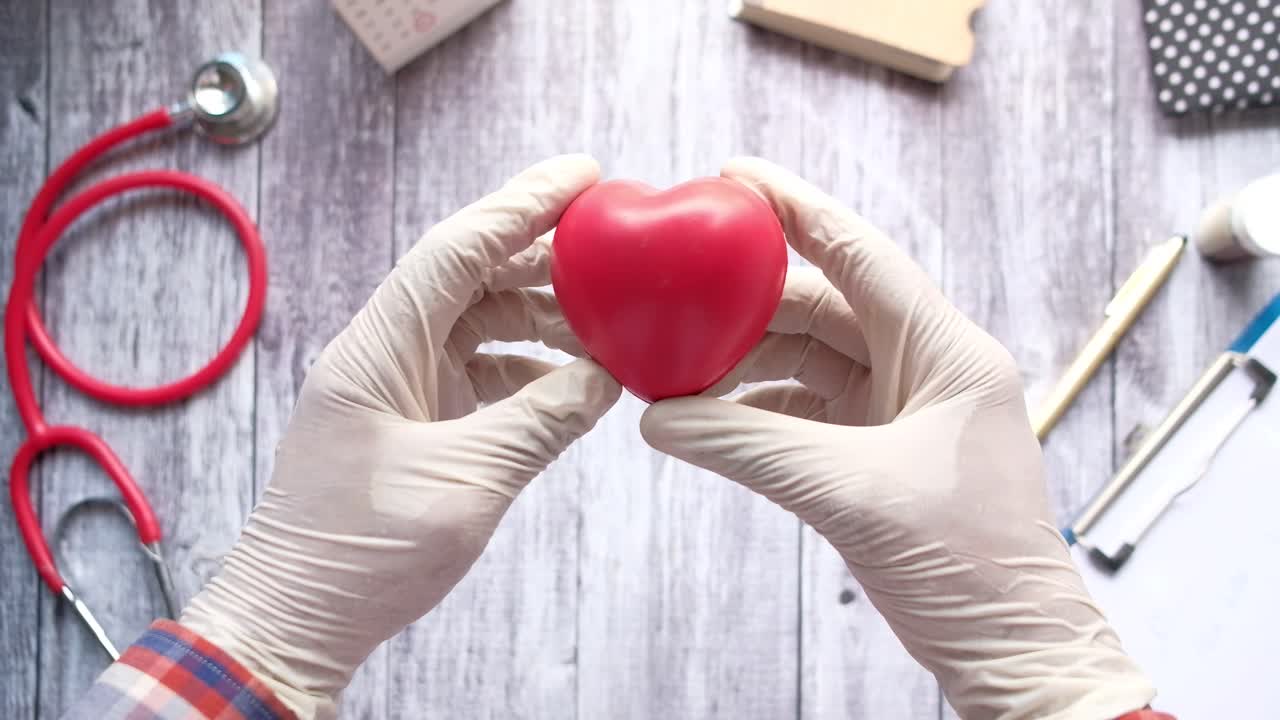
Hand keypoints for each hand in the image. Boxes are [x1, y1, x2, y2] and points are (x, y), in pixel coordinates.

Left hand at [181, 155, 619, 718]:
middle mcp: (382, 353)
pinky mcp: (409, 419)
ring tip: (603, 322)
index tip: (583, 175)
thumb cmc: (361, 554)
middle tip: (613, 249)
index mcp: (377, 351)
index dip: (522, 205)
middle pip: (468, 276)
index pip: (457, 250)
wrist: (296, 619)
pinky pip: (473, 369)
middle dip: (541, 258)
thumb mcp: (468, 483)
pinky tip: (568, 382)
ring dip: (537, 317)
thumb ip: (541, 420)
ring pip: (474, 322)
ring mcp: (394, 385)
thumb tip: (604, 378)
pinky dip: (523, 368)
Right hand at [641, 158, 1153, 719]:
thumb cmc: (970, 568)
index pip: (862, 255)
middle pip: (826, 305)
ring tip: (682, 363)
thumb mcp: (850, 494)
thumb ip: (750, 446)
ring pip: (812, 358)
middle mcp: (928, 367)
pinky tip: (713, 415)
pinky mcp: (882, 451)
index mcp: (948, 352)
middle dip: (751, 299)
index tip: (736, 176)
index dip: (797, 208)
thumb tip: (664, 417)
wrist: (1010, 649)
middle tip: (680, 289)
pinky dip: (759, 408)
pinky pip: (809, 408)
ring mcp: (905, 410)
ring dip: (748, 359)